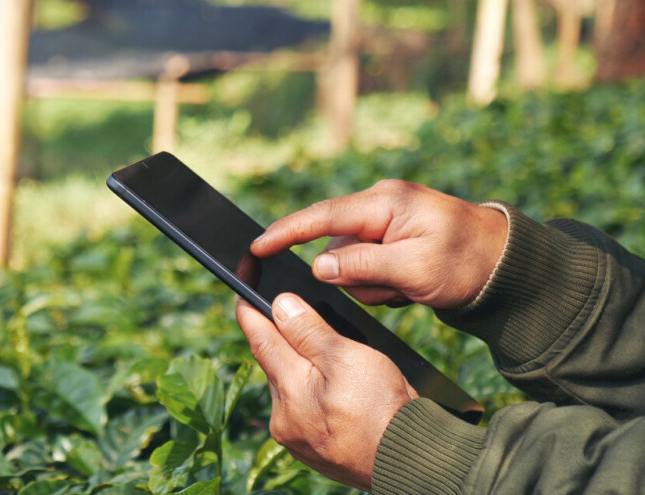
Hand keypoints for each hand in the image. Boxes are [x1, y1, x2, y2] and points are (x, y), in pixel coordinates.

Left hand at [236, 293, 417, 490]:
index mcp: (289, 387)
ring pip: (287, 385)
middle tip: (294, 310)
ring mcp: (294, 435)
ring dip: (298, 366)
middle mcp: (283, 414)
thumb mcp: (347, 358)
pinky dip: (310, 391)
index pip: (257, 336)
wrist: (407, 460)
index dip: (248, 307)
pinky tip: (332, 387)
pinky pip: (301, 408)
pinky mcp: (309, 448)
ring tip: (326, 354)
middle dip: (280, 335)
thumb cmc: (382, 410)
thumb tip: (279, 305)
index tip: (240, 284)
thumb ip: (309, 331)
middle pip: (271, 360)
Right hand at [251, 180, 507, 308]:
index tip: (257, 247)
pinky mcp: (389, 240)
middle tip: (397, 287)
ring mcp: (384, 223)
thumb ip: (362, 266)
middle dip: (357, 276)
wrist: (505, 267)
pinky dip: (383, 284)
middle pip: (337, 246)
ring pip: (350, 263)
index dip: (286, 232)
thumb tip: (318, 265)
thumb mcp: (414, 269)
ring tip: (410, 286)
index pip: (322, 216)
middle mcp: (379, 206)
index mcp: (384, 203)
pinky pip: (367, 269)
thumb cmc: (466, 262)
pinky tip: (409, 285)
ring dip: (373, 284)